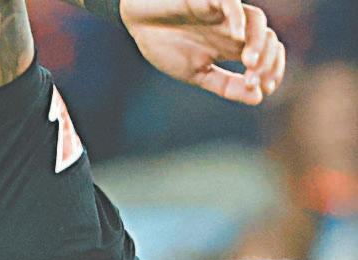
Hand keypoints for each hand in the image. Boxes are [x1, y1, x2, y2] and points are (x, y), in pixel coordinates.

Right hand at [119, 0, 285, 105]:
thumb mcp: (196, 73)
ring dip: (258, 43)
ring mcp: (223, 12)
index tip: (266, 89)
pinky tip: (237, 36)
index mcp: (232, 46)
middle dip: (268, 61)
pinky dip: (237, 18)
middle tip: (255, 81)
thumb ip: (225, 85)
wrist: (138, 20)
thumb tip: (258, 98)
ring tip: (249, 63)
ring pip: (257, 21)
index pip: (265, 55)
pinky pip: (230, 2)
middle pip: (268, 38)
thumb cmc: (165, 43)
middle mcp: (233, 28)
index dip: (272, 70)